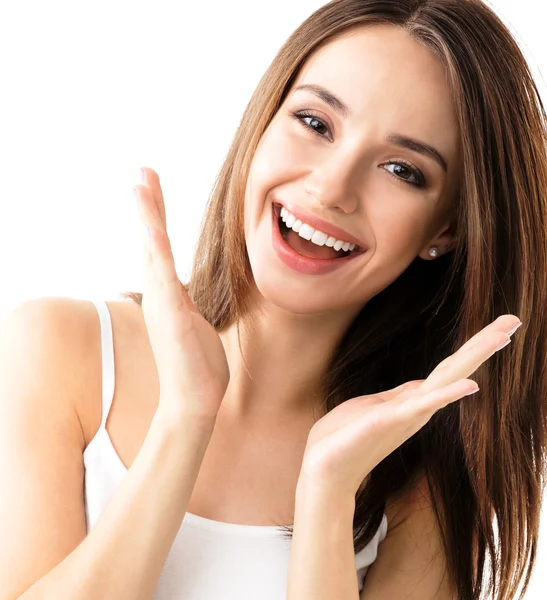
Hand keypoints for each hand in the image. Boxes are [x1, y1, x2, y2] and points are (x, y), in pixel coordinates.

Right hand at [133, 167, 229, 428]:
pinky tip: (153, 227)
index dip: (155, 217)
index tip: (152, 187)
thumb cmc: (197, 367)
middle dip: (148, 206)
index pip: (160, 248)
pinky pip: (163, 278)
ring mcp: (164, 305)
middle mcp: (161, 296)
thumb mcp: (195, 325)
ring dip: (147, 217)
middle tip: (143, 172)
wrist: (194, 402)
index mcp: (169, 296)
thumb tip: (190, 299)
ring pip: (152, 252)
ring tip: (140, 184)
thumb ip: (189, 306)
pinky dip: (157, 251)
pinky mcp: (172, 317)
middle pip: (151, 241)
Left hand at [298, 315, 521, 498]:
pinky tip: (471, 385)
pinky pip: (423, 405)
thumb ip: (399, 395)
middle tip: (514, 320)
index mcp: (412, 400)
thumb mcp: (374, 406)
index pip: (448, 368)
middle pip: (456, 368)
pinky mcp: (390, 422)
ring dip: (475, 356)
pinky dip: (447, 395)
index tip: (500, 329)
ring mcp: (407, 415)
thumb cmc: (343, 437)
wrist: (323, 470)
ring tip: (503, 336)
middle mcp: (418, 407)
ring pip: (447, 379)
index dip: (473, 347)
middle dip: (484, 343)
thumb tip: (420, 384)